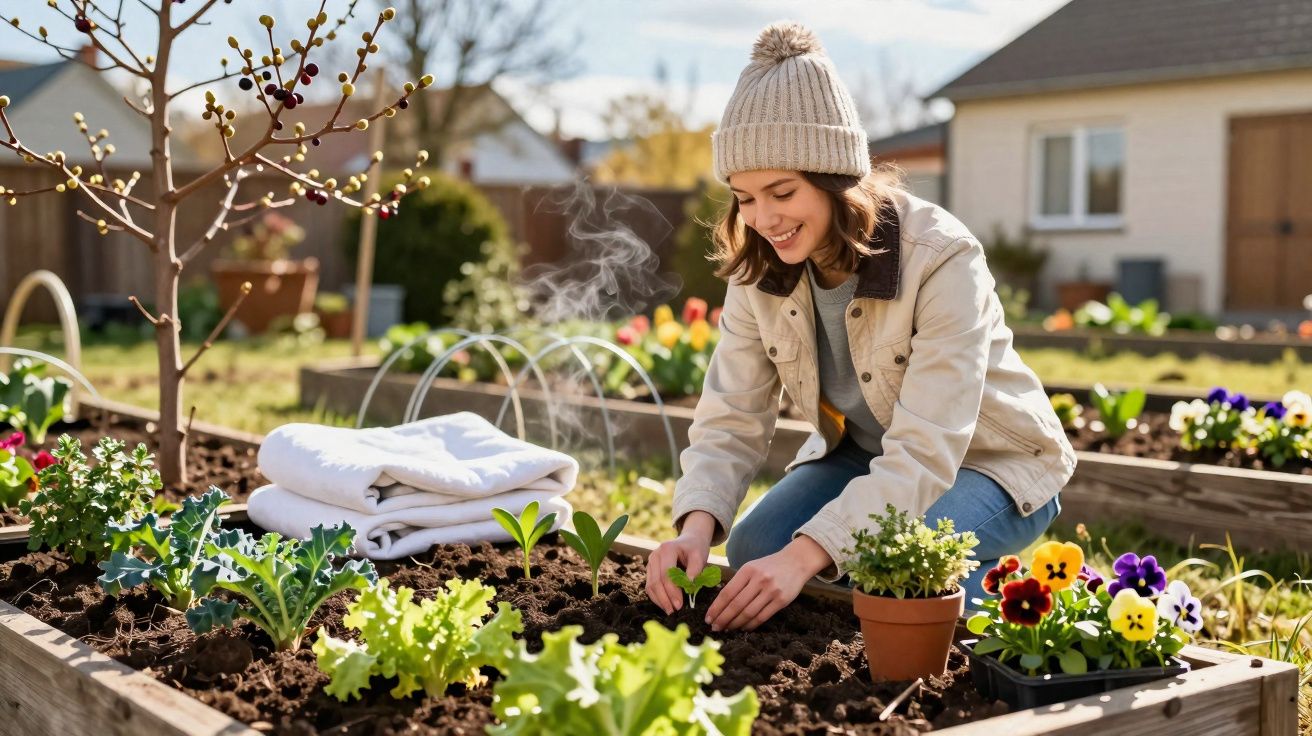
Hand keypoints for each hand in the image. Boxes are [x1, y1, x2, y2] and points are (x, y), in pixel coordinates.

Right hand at [646, 511, 713, 613]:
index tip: (680, 604)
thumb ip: (695, 568)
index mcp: (667, 549)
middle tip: (674, 611)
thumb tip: (689, 584)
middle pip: (656, 581)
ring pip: (650, 585)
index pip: (666, 574)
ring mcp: (650, 562)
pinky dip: (657, 597)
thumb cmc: (695, 548)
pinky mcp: (650, 570)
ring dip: (659, 600)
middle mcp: (655, 555)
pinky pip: (650, 586)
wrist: (689, 541)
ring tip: (670, 611)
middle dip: (664, 598)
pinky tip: (665, 605)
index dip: (672, 591)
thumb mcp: (699, 555)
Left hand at [704, 535, 831, 631]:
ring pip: (748, 613)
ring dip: (735, 624)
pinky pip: (762, 617)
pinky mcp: (781, 600)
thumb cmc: (769, 566)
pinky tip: (743, 628)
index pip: (727, 593)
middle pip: (736, 605)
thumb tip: (720, 604)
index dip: (716, 608)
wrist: (796, 562)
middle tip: (715, 627)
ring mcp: (771, 590)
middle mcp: (759, 580)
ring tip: (727, 629)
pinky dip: (751, 625)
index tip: (708, 618)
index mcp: (748, 570)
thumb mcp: (751, 567)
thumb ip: (738, 582)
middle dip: (723, 619)